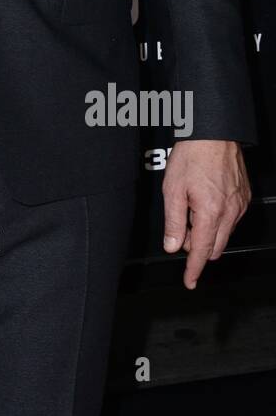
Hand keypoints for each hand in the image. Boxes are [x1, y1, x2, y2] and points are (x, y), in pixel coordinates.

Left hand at [162, 139, 250, 288]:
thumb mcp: (172, 188)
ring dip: (207, 233)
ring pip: (223, 235)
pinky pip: (231, 220)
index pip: (201, 251)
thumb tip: (172, 245)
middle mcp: (229, 212)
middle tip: (180, 230)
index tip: (189, 281)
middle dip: (196, 247)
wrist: (213, 133)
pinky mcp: (244, 198)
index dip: (193, 269)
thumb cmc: (192, 155)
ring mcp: (239, 205)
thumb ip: (173, 221)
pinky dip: (217, 220)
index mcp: (210, 213)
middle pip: (214, 248)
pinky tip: (205, 203)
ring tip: (191, 208)